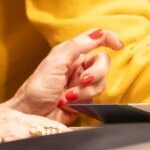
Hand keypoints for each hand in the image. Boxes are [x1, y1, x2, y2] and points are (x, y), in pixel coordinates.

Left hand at [5, 28, 123, 124]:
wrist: (31, 115)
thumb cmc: (37, 88)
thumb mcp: (55, 63)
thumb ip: (77, 47)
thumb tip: (98, 34)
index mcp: (69, 53)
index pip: (94, 39)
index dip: (109, 38)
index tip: (118, 45)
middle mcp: (78, 66)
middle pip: (103, 62)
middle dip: (96, 72)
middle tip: (82, 80)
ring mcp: (82, 83)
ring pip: (102, 81)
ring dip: (86, 90)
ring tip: (68, 96)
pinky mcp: (85, 99)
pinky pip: (97, 96)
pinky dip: (84, 99)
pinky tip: (69, 103)